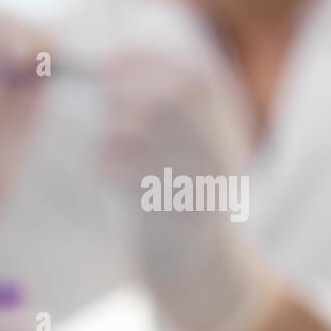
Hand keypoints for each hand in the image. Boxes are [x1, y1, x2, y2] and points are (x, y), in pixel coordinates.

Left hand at [102, 51, 286, 330]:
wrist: (204, 270)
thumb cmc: (181, 201)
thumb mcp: (188, 150)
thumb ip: (160, 111)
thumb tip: (108, 68)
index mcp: (224, 131)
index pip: (193, 77)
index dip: (149, 62)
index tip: (112, 61)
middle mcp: (219, 152)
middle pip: (174, 99)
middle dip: (129, 92)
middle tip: (106, 102)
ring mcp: (202, 182)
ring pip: (152, 133)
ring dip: (117, 132)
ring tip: (109, 148)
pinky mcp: (179, 214)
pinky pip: (135, 175)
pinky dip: (112, 166)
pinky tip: (109, 174)